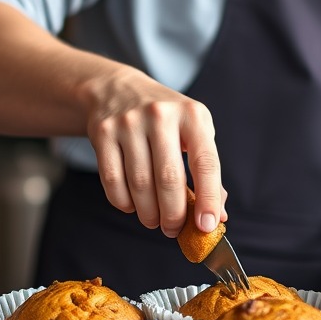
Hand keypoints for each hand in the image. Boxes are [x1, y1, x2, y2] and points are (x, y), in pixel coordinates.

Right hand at [84, 66, 225, 237]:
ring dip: (149, 213)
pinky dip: (124, 203)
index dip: (208, 198)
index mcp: (192, 115)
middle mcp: (160, 115)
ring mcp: (128, 123)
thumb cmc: (166, 119)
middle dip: (173, 215)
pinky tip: (132, 205)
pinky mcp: (103, 133)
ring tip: (154, 221)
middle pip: (169, 179)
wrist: (118, 89)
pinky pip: (113, 181)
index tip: (208, 226)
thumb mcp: (193, 132)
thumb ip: (207, 170)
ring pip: (140, 184)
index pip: (205, 162)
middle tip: (174, 230)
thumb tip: (217, 216)